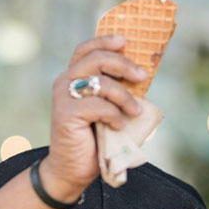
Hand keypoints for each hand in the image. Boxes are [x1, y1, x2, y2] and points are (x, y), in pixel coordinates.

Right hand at [44, 35, 147, 200]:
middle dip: (123, 65)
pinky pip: (98, 106)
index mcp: (74, 77)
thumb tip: (144, 78)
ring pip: (100, 83)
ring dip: (125, 96)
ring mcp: (64, 97)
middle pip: (96, 59)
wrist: (74, 169)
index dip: (105, 41)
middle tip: (143, 76)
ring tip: (136, 112)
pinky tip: (118, 126)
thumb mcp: (109, 110)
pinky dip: (114, 115)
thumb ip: (118, 93)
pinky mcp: (66, 114)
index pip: (86, 50)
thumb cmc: (95, 139)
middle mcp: (65, 82)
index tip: (125, 40)